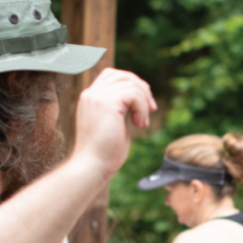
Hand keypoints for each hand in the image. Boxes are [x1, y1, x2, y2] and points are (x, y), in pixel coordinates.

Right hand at [72, 68, 157, 185]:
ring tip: (142, 123)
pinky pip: (133, 93)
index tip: (145, 106)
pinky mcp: (107, 104)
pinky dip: (142, 108)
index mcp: (91, 98)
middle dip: (142, 89)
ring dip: (143, 102)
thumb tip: (139, 105)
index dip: (132, 85)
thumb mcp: (114, 126)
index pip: (112, 76)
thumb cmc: (104, 155)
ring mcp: (97, 97)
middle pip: (122, 75)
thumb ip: (121, 111)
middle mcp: (91, 94)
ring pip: (130, 83)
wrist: (92, 167)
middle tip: (151, 109)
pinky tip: (140, 125)